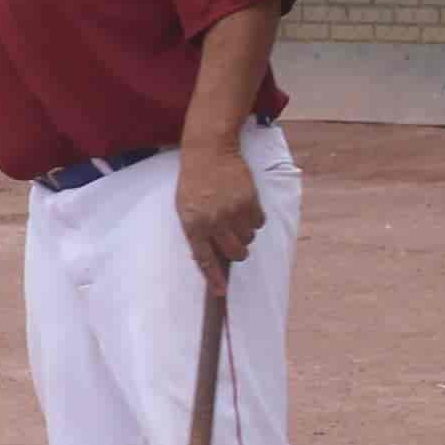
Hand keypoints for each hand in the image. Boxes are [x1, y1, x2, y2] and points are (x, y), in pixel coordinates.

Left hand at [171, 141, 262, 288]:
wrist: (209, 152)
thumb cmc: (194, 182)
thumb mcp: (185, 208)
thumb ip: (198, 231)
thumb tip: (213, 255)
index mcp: (194, 224)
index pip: (205, 259)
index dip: (214, 278)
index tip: (220, 292)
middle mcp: (215, 221)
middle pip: (236, 253)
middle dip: (238, 252)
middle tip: (235, 242)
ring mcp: (234, 211)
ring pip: (249, 238)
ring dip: (244, 232)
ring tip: (234, 214)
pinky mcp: (250, 201)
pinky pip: (259, 223)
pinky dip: (254, 219)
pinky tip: (244, 206)